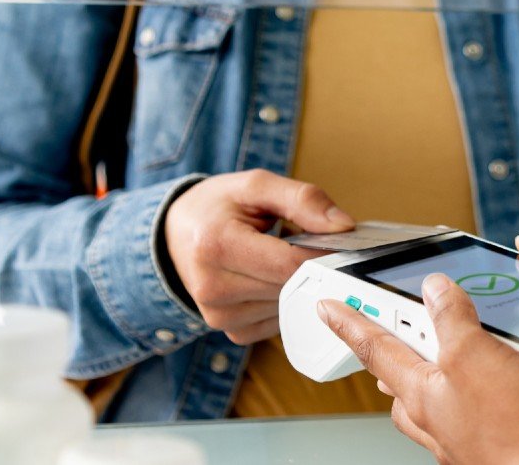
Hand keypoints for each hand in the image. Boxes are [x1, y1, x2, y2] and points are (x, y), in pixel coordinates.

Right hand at [162, 171, 352, 342]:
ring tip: (280, 256)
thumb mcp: (255, 186)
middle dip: (312, 265)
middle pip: (292, 286)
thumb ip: (302, 199)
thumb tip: (344, 226)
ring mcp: (220, 316)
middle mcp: (213, 288)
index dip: (323, 253)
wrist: (174, 235)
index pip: (289, 263)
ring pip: (290, 305)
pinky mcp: (231, 332)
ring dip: (297, 283)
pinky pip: (279, 321)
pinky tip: (270, 278)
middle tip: (311, 242)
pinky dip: (285, 300)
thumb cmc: (216, 207)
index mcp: (216, 245)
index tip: (340, 240)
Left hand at [322, 274, 518, 464]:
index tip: (329, 309)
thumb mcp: (478, 355)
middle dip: (394, 356)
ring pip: (437, 402)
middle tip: (392, 328)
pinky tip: (507, 383)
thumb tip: (434, 291)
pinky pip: (475, 415)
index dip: (350, 324)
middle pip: (401, 383)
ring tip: (460, 346)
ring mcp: (466, 438)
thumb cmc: (518, 432)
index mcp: (422, 394)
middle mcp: (438, 421)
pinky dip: (480, 395)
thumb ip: (453, 321)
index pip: (375, 349)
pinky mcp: (498, 447)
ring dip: (440, 375)